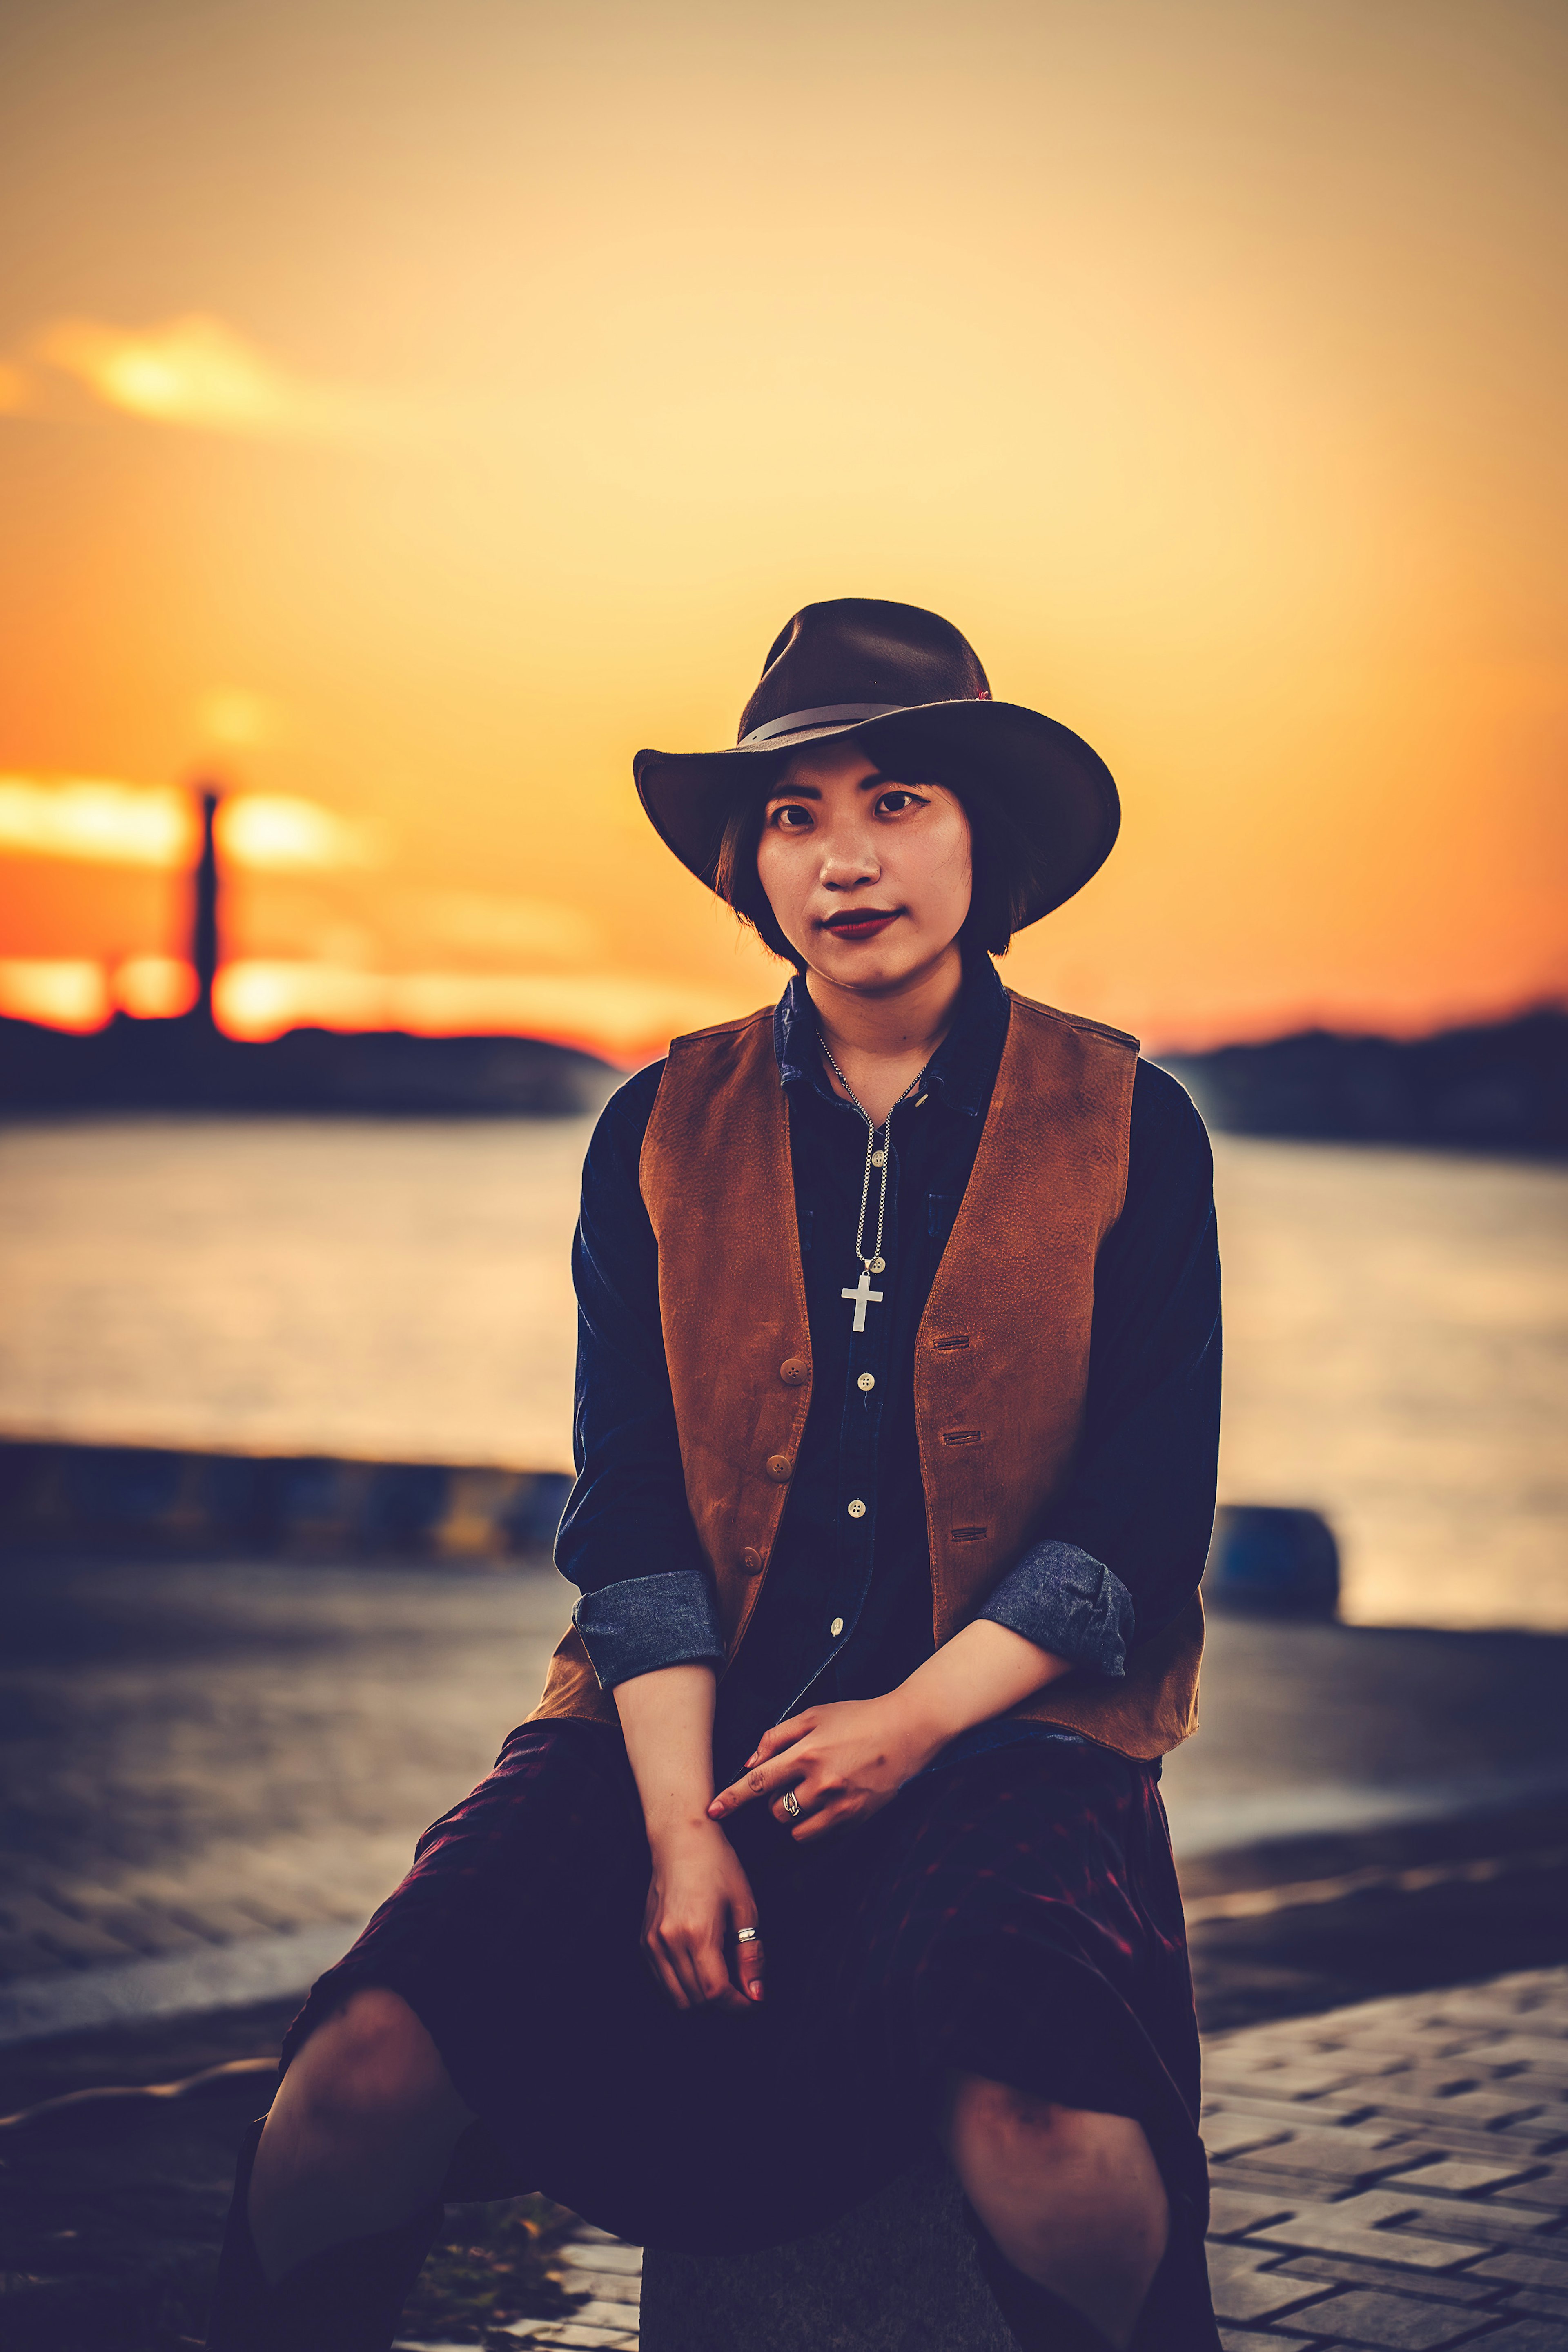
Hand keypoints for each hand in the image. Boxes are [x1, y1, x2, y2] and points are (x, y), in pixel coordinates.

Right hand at [641, 1819, 763, 2010]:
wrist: (680, 1838)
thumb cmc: (717, 1865)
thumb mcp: (745, 1906)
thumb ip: (750, 1954)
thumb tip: (756, 1994)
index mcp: (697, 1933)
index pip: (715, 1993)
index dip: (738, 2004)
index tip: (753, 1999)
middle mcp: (669, 1941)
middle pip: (695, 2001)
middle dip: (722, 2003)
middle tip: (741, 1987)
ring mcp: (652, 1942)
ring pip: (676, 1997)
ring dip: (701, 1998)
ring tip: (721, 1979)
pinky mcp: (644, 1940)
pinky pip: (662, 1981)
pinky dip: (682, 1986)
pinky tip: (699, 1967)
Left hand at [708, 1694, 940, 1843]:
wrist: (906, 1730)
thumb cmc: (857, 1717)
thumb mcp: (814, 1715)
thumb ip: (776, 1736)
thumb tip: (748, 1762)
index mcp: (807, 1752)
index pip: (758, 1782)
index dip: (731, 1798)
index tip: (711, 1811)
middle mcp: (821, 1782)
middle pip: (774, 1810)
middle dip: (774, 1800)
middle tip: (792, 1782)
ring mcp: (839, 1803)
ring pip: (794, 1827)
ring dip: (792, 1814)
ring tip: (810, 1793)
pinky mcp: (855, 1818)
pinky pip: (817, 1835)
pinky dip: (812, 1825)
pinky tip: (825, 1804)